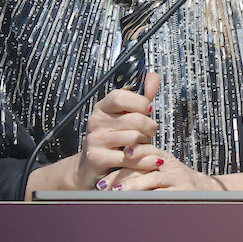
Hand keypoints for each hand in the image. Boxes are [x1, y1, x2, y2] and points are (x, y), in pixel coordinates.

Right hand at [72, 72, 159, 189]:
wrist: (88, 166)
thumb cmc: (112, 138)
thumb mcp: (124, 115)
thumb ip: (142, 97)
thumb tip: (154, 76)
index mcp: (102, 107)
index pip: (120, 96)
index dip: (139, 102)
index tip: (149, 109)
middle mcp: (96, 121)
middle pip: (134, 120)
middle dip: (150, 127)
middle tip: (151, 133)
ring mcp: (95, 140)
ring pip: (135, 139)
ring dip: (148, 145)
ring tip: (147, 147)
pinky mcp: (98, 158)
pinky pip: (130, 158)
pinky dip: (146, 161)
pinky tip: (153, 160)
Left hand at [107, 150, 226, 192]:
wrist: (207, 193)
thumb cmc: (178, 182)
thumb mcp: (163, 169)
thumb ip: (143, 166)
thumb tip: (113, 176)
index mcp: (164, 158)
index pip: (146, 150)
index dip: (133, 151)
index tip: (119, 155)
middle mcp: (170, 167)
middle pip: (144, 166)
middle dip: (122, 175)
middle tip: (103, 185)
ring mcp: (177, 180)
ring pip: (152, 180)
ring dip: (132, 186)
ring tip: (116, 192)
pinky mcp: (181, 195)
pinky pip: (162, 196)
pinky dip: (148, 198)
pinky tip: (136, 202)